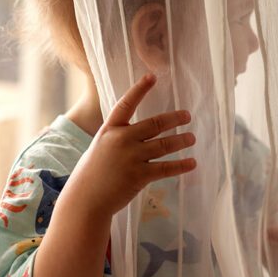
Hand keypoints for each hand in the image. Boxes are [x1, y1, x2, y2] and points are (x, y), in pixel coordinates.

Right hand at [65, 74, 196, 220]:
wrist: (85, 199)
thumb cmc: (93, 173)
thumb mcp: (101, 146)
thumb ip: (118, 137)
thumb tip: (140, 132)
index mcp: (110, 130)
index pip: (126, 104)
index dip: (140, 89)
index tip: (152, 77)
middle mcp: (121, 140)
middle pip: (154, 124)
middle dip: (174, 119)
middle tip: (187, 116)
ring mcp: (131, 157)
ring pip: (164, 145)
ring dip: (181, 141)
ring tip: (192, 138)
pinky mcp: (139, 176)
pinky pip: (165, 168)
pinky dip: (181, 165)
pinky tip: (192, 163)